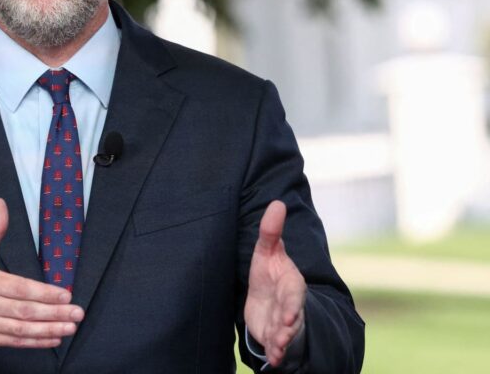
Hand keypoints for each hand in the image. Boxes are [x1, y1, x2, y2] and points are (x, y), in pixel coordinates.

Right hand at [0, 198, 84, 347]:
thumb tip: (0, 203)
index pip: (17, 288)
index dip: (42, 293)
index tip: (65, 295)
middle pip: (22, 311)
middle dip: (53, 313)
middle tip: (76, 312)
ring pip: (21, 329)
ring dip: (49, 329)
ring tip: (70, 327)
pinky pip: (15, 342)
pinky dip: (36, 342)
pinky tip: (54, 337)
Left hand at [244, 200, 305, 365]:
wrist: (269, 297)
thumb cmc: (269, 271)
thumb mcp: (267, 251)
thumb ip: (270, 231)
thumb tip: (278, 202)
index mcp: (291, 284)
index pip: (294, 295)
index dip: (292, 306)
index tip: (290, 316)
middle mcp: (291, 305)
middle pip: (293, 317)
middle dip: (290, 327)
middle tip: (285, 333)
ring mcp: (284, 322)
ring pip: (286, 334)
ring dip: (282, 342)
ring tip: (277, 350)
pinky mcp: (274, 335)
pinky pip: (278, 347)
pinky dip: (276, 354)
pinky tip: (273, 361)